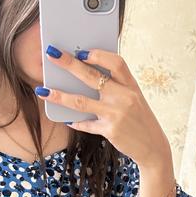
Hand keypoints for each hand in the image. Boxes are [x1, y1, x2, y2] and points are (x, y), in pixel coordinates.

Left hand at [39, 45, 170, 166]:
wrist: (153, 146)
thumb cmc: (139, 118)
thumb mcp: (133, 98)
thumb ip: (116, 86)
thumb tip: (85, 73)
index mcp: (131, 85)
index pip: (116, 62)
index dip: (98, 55)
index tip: (81, 50)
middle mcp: (124, 96)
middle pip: (92, 76)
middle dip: (69, 64)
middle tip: (52, 54)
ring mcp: (116, 114)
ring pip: (81, 102)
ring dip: (59, 96)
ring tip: (43, 91)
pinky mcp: (110, 130)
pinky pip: (86, 124)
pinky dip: (74, 122)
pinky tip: (65, 119)